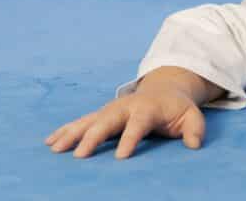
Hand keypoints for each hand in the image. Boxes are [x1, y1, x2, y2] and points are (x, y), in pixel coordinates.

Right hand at [45, 69, 209, 159]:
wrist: (164, 89)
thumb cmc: (176, 108)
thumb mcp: (191, 115)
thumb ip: (194, 129)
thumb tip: (194, 145)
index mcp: (147, 108)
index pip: (138, 124)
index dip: (130, 139)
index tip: (121, 157)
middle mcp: (124, 107)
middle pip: (106, 121)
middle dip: (93, 137)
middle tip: (80, 155)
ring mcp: (110, 110)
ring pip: (88, 121)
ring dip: (72, 134)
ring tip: (55, 148)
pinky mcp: (101, 114)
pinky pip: (81, 122)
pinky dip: (65, 130)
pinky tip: (50, 141)